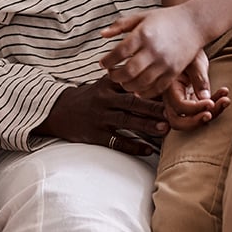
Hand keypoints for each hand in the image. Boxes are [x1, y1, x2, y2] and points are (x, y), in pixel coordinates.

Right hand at [36, 75, 166, 155]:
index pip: (132, 84)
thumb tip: (156, 81)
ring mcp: (99, 117)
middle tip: (173, 112)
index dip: (151, 88)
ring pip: (126, 121)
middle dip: (153, 107)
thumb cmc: (89, 98)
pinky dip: (132, 146)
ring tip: (164, 129)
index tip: (170, 91)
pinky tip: (147, 150)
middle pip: (132, 102)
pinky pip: (116, 141)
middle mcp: (103, 99)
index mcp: (107, 84)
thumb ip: (124, 83)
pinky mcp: (94, 134)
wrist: (58, 111)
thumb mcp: (103, 84)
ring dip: (146, 125)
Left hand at [99, 6, 206, 98]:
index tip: (102, 63)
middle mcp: (154, 50)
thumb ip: (120, 25)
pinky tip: (137, 89)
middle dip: (115, 76)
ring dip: (127, 85)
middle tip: (111, 74)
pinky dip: (144, 92)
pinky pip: (156, 88)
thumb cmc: (165, 18)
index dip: (107, 61)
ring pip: (141, 83)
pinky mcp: (174, 72)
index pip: (119, 52)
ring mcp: (165, 63)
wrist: (194, 23)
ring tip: (123, 81)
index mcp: (143, 34)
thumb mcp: (141, 16)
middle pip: (128, 71)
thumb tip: (102, 35)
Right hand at [163, 51, 229, 131]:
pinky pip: (202, 109)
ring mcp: (182, 99)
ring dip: (211, 113)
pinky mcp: (191, 98)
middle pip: (178, 121)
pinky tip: (224, 93)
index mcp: (168, 86)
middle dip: (196, 122)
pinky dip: (215, 105)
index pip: (179, 107)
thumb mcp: (194, 59)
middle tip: (211, 114)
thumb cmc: (187, 46)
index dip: (195, 108)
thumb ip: (199, 78)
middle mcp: (172, 97)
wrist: (186, 39)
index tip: (210, 102)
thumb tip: (205, 99)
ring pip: (192, 118)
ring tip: (225, 100)